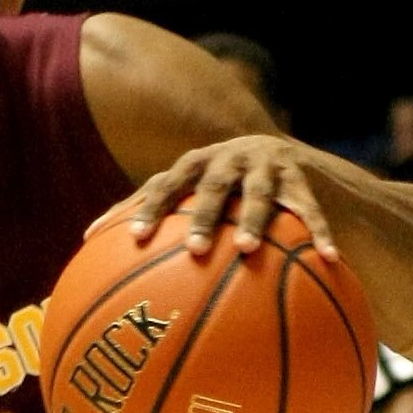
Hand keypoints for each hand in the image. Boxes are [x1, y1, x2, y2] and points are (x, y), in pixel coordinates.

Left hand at [114, 133, 341, 260]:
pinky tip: (328, 258)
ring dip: (255, 221)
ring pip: (260, 194)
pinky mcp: (300, 177)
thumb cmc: (216, 187)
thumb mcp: (185, 192)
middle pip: (212, 186)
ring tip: (248, 250)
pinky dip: (319, 233)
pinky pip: (309, 209)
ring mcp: (265, 166)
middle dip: (203, 215)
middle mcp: (228, 160)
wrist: (276, 153)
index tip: (136, 238)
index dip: (150, 208)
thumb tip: (84, 241)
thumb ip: (146, 212)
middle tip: (195, 249)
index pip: (166, 184)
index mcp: (194, 166)